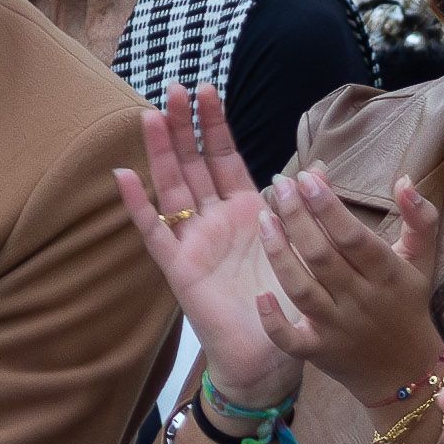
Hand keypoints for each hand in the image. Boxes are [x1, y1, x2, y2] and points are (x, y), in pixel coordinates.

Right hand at [113, 85, 302, 405]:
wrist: (270, 357)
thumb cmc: (285, 302)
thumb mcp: (302, 245)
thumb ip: (305, 205)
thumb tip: (320, 165)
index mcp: (243, 212)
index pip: (224, 157)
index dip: (215, 125)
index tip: (208, 88)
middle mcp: (213, 221)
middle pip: (193, 164)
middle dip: (185, 126)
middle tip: (176, 86)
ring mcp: (192, 242)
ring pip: (172, 187)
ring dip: (161, 152)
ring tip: (151, 115)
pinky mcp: (179, 268)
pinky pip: (155, 232)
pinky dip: (138, 206)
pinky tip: (123, 175)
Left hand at [254, 165, 443, 411]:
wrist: (407, 372)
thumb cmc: (408, 305)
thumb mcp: (422, 260)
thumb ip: (420, 217)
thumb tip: (403, 180)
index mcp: (387, 274)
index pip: (353, 236)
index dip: (328, 206)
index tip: (308, 177)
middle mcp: (360, 300)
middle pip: (322, 255)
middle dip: (297, 216)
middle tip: (280, 185)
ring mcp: (337, 327)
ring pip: (301, 288)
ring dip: (279, 253)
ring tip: (264, 218)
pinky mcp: (318, 351)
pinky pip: (290, 339)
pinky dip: (273, 320)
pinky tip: (260, 295)